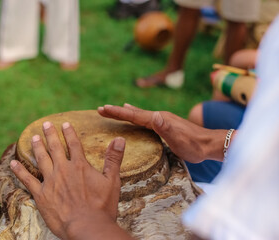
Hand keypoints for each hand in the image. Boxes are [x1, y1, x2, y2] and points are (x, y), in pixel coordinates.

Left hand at [10, 121, 129, 238]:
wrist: (86, 227)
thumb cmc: (102, 207)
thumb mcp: (112, 181)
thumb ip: (114, 159)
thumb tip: (119, 140)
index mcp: (80, 166)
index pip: (74, 144)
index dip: (69, 133)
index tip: (64, 124)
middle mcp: (63, 170)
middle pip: (55, 148)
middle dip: (50, 135)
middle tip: (45, 124)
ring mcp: (50, 182)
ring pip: (41, 159)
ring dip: (37, 147)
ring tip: (33, 137)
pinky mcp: (41, 195)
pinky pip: (27, 180)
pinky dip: (19, 171)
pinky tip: (12, 163)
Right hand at [98, 104, 226, 162]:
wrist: (210, 144)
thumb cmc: (194, 145)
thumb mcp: (179, 139)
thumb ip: (166, 128)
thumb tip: (154, 115)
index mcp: (159, 120)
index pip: (134, 115)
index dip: (118, 112)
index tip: (103, 109)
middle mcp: (159, 117)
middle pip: (133, 113)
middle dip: (116, 111)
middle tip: (101, 108)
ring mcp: (162, 120)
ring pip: (138, 114)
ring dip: (124, 112)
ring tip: (113, 109)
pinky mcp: (164, 124)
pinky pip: (144, 118)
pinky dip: (135, 115)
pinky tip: (133, 112)